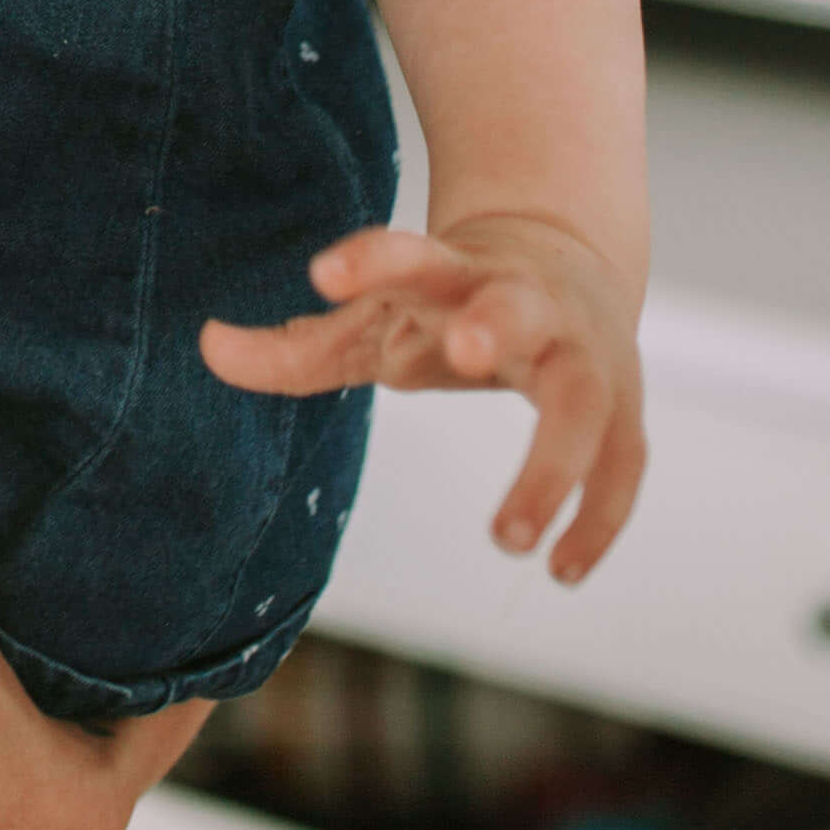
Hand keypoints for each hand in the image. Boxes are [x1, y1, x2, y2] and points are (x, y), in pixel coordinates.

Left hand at [201, 213, 645, 579]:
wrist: (566, 256)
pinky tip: (561, 573)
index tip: (323, 272)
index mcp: (454, 273)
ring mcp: (583, 351)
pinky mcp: (624, 403)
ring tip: (505, 538)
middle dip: (493, 322)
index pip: (412, 256)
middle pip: (517, 306)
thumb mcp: (376, 314)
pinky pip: (624, 465)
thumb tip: (205, 345)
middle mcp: (527, 302)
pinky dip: (600, 520)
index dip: (371, 258)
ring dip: (553, 464)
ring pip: (584, 401)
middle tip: (463, 351)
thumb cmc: (448, 301)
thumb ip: (296, 344)